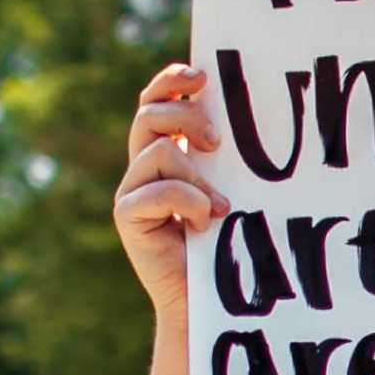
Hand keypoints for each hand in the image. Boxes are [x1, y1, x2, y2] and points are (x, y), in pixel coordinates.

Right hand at [113, 63, 229, 314]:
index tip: (201, 75)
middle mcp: (143, 167)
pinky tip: (205, 222)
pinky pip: (158, 191)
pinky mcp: (127, 216)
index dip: (170, 81)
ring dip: (196, 174)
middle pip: (150, 114)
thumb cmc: (230, 243)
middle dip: (185, 115)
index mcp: (165, 151)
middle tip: (216, 141)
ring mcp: (132, 190)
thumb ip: (226, 158)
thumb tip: (246, 115)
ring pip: (158, 151)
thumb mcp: (231, 188)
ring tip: (221, 206)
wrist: (211, 299)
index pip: (156, 100)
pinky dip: (189, 202)